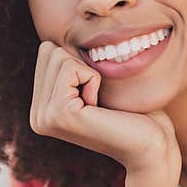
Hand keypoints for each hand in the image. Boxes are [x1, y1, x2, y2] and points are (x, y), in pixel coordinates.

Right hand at [29, 41, 180, 179]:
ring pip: (57, 56)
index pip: (46, 53)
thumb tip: (54, 41)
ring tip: (98, 104)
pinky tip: (99, 107)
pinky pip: (71, 68)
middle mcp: (37, 116)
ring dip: (88, 73)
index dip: (78, 63)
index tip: (94, 95)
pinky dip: (93, 79)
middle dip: (80, 66)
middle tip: (97, 100)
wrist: (149, 145)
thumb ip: (69, 67)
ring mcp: (44, 117)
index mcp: (41, 109)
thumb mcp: (94, 85)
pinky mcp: (59, 114)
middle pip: (48, 51)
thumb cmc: (132, 112)